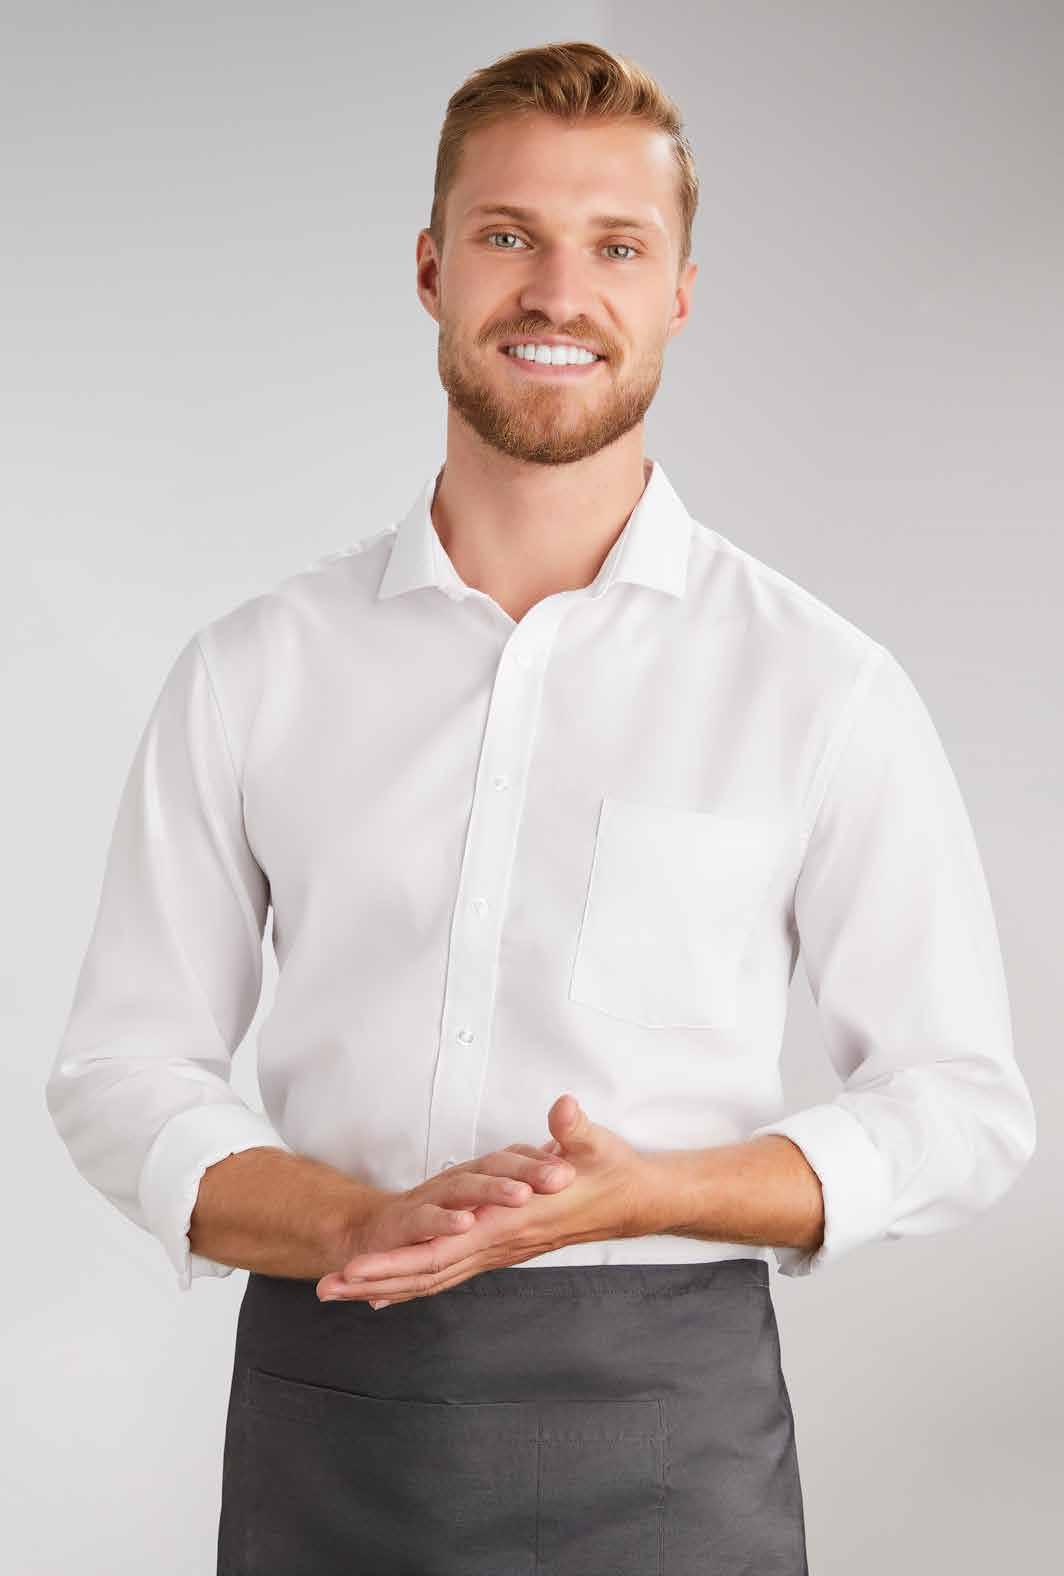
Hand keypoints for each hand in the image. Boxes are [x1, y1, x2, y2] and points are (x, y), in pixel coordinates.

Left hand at [316, 1094, 665, 1305]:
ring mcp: (500, 1248)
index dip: (399, 1260)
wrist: (633, 1199)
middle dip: (375, 1280)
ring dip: (387, 1286)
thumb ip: (575, 1130)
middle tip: (326, 1288)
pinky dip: (417, 1282)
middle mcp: (499, 1243)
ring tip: (342, 1292)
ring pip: (435, 1277)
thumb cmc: (609, 1171)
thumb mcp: (594, 1144)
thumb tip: (565, 1110)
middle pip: (427, 1272)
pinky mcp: (502, 1244)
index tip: (358, 1268)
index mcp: (511, 1222)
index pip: (445, 1249)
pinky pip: (451, 1270)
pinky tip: (392, 1292)